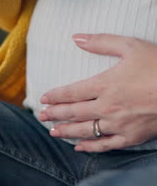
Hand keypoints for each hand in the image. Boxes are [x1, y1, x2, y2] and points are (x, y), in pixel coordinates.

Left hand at [39, 34, 156, 152]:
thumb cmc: (156, 65)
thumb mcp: (129, 46)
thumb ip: (101, 42)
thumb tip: (76, 37)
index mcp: (105, 84)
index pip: (72, 92)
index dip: (56, 96)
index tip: (43, 98)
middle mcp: (108, 107)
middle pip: (74, 113)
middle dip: (55, 114)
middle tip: (41, 116)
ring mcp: (119, 125)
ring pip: (86, 131)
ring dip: (67, 131)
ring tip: (53, 132)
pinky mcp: (131, 137)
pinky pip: (106, 146)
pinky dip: (90, 148)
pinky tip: (80, 147)